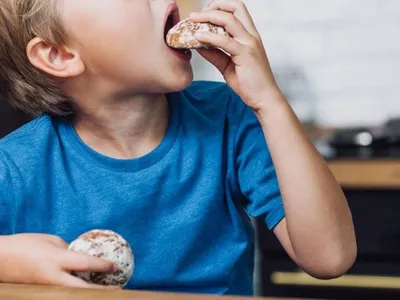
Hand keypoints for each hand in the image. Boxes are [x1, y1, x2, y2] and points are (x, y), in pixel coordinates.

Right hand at [0, 234, 118, 288]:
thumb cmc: (25, 244)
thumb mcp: (50, 240)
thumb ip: (68, 249)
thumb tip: (81, 256)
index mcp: (56, 259)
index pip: (85, 263)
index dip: (103, 265)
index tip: (116, 266)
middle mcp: (53, 277)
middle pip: (82, 288)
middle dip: (101, 290)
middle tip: (118, 290)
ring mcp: (47, 288)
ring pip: (74, 294)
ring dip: (90, 293)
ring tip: (105, 291)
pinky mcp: (42, 293)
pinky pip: (63, 292)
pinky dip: (76, 291)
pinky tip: (85, 289)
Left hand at [190, 0, 281, 110]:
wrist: (264, 99)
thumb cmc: (249, 83)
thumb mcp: (228, 66)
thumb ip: (215, 54)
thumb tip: (199, 46)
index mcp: (249, 36)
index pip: (237, 10)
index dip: (219, 7)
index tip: (203, 14)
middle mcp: (251, 35)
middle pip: (234, 7)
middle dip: (213, 6)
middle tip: (196, 15)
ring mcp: (250, 43)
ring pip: (228, 19)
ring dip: (207, 17)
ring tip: (192, 20)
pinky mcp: (246, 54)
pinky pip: (224, 41)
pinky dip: (209, 37)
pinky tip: (197, 37)